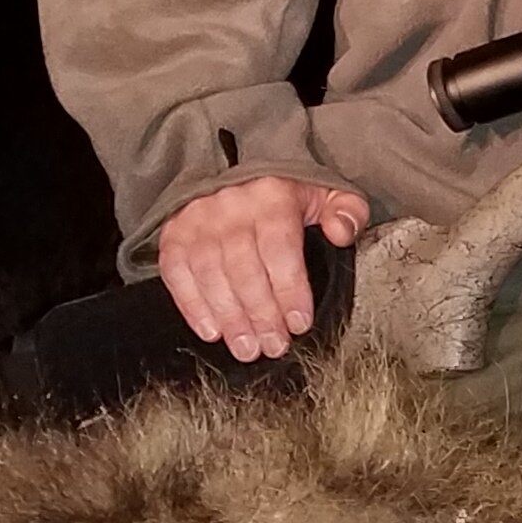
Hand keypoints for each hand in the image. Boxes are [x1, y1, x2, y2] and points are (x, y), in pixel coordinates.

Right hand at [156, 172, 369, 360]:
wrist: (234, 174)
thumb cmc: (286, 196)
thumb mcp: (326, 194)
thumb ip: (347, 211)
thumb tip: (342, 232)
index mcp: (272, 194)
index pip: (279, 247)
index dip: (289, 289)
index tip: (299, 324)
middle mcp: (231, 205)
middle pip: (244, 267)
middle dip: (261, 314)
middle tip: (274, 346)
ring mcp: (198, 219)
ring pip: (211, 273)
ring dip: (230, 317)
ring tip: (247, 348)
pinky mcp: (174, 234)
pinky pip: (177, 272)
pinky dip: (192, 305)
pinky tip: (212, 331)